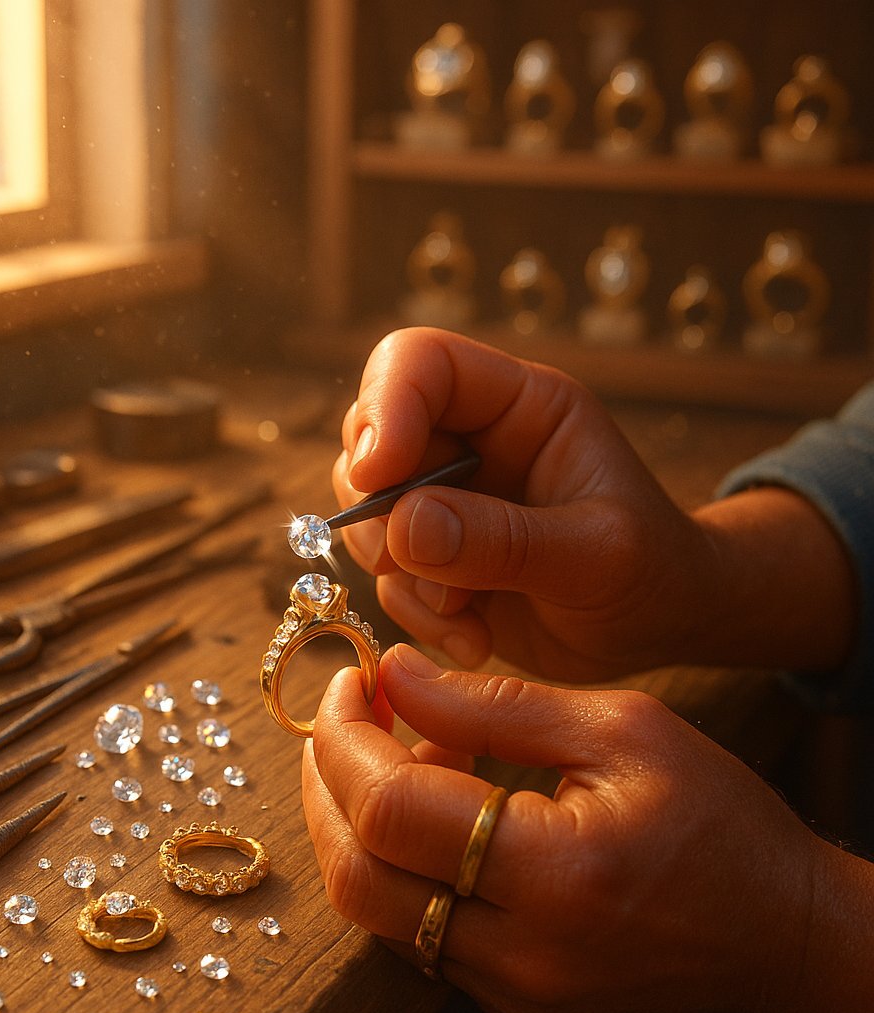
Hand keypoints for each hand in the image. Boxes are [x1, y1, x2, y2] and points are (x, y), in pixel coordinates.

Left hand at [302, 645, 869, 1012]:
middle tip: (349, 709)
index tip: (353, 678)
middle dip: (326, 778)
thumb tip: (395, 671)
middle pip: (357, 872)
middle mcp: (521, 954)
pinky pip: (411, 930)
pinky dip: (393, 860)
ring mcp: (510, 993)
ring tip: (392, 747)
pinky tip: (426, 808)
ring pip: (373, 908)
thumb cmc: (718, 820)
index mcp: (557, 874)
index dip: (347, 734)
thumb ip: (493, 701)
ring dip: (352, 818)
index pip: (391, 808)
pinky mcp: (509, 1004)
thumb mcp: (620, 729)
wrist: (784, 938)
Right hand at [335, 328, 854, 679]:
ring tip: (464, 611)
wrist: (658, 631)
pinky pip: (386, 576)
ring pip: (367, 511)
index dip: (386, 405)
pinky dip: (418, 614)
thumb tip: (405, 527)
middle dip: (379, 508)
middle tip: (408, 562)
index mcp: (520, 406)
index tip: (376, 475)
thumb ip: (505, 540)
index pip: (422, 363)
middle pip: (370, 436)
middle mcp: (472, 442)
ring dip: (400, 573)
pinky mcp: (434, 557)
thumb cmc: (652, 574)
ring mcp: (447, 501)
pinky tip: (474, 636)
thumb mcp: (596, 556)